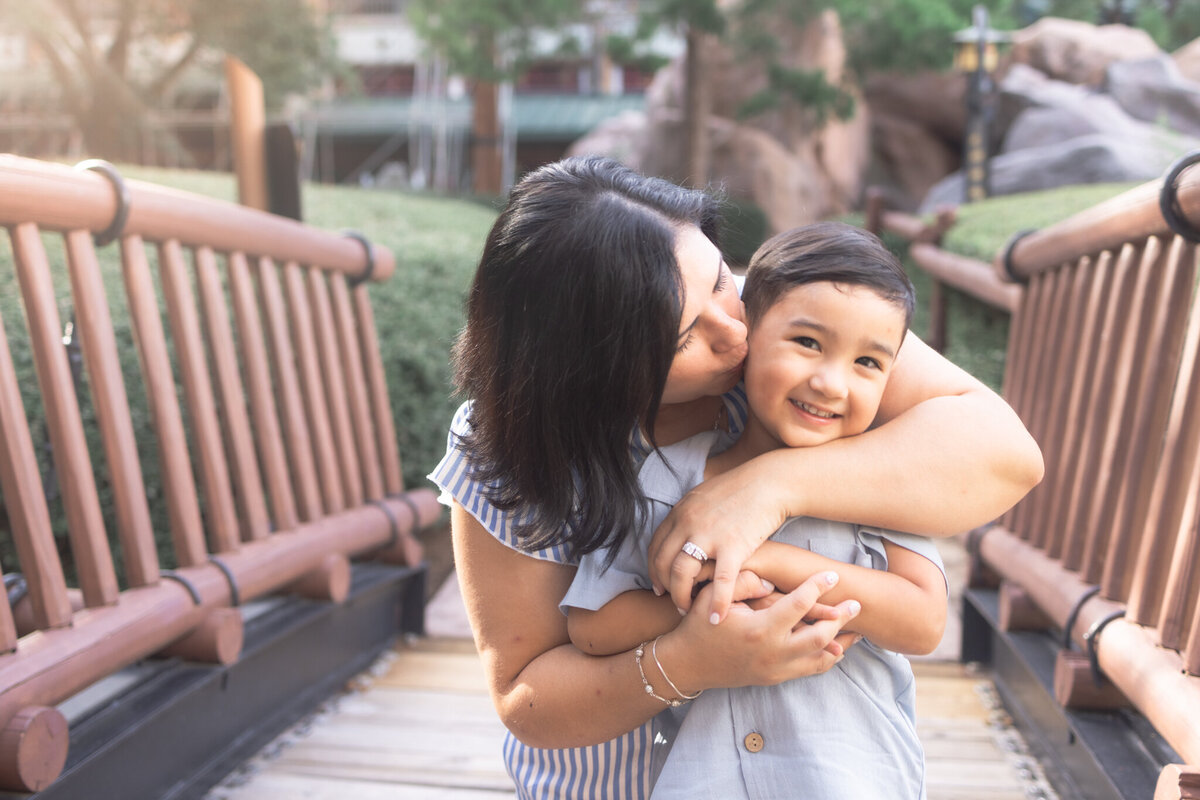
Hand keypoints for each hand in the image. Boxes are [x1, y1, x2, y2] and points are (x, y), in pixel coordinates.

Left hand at [647, 455, 791, 622]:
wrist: (770, 482)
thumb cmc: (742, 489)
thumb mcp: (705, 495)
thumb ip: (690, 513)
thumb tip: (681, 525)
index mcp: (681, 512)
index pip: (656, 547)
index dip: (654, 570)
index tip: (659, 586)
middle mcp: (688, 523)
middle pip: (664, 563)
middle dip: (665, 587)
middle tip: (672, 601)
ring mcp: (709, 535)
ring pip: (682, 574)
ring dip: (682, 597)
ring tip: (688, 610)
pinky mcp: (733, 547)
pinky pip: (720, 582)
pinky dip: (716, 603)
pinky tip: (716, 619)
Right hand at [658, 571, 860, 691]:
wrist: (687, 664)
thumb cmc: (699, 624)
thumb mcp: (715, 597)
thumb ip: (744, 583)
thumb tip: (772, 582)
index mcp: (759, 629)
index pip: (798, 605)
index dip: (817, 588)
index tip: (832, 575)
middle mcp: (772, 652)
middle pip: (820, 635)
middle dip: (840, 618)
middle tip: (856, 604)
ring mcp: (775, 669)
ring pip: (820, 658)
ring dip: (840, 641)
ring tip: (856, 628)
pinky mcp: (774, 678)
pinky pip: (809, 671)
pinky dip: (827, 659)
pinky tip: (837, 647)